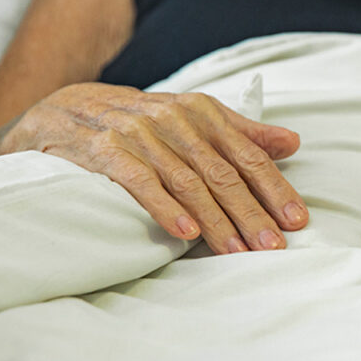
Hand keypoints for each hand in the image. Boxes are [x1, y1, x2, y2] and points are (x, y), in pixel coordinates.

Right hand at [0, 83, 307, 254]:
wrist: (64, 109)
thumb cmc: (142, 121)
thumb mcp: (194, 119)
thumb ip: (242, 133)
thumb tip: (292, 142)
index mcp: (202, 112)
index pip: (247, 155)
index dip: (274, 188)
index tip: (296, 220)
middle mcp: (175, 119)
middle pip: (222, 173)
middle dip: (251, 212)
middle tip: (272, 246)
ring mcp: (139, 133)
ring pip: (187, 181)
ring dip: (215, 220)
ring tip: (236, 251)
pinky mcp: (105, 150)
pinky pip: (140, 181)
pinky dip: (165, 207)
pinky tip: (186, 233)